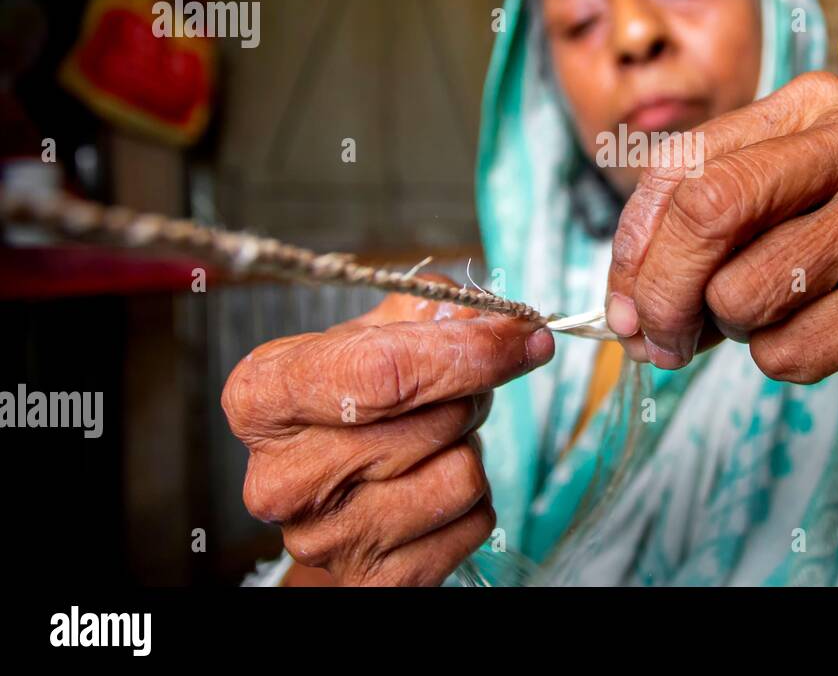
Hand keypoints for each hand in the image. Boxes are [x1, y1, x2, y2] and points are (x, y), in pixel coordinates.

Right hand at [221, 284, 553, 585]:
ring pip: (462, 475)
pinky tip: (432, 490)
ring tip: (433, 445)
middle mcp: (280, 478)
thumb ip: (435, 311)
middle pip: (434, 420)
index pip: (382, 373)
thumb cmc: (353, 402)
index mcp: (262, 399)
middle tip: (451, 393)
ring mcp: (323, 540)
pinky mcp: (373, 581)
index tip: (520, 332)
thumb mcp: (373, 334)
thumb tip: (506, 323)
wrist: (335, 495)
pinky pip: (474, 522)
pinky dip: (474, 502)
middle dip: (468, 395)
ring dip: (468, 450)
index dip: (466, 350)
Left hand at [604, 72, 837, 395]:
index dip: (634, 242)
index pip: (682, 162)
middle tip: (657, 339)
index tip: (626, 297)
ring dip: (732, 329)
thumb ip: (702, 227)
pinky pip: (787, 349)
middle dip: (660, 292)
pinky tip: (821, 338)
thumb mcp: (791, 200)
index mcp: (819, 101)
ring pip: (740, 292)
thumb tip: (624, 304)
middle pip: (705, 212)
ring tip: (773, 318)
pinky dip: (781, 361)